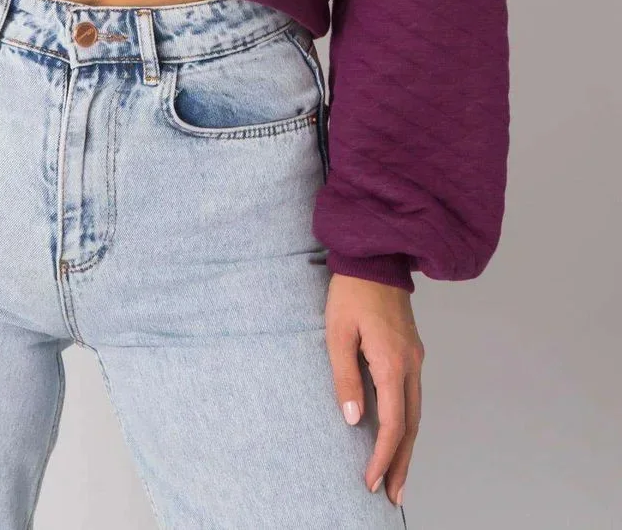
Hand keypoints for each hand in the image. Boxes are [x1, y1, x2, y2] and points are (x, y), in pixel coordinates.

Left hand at [325, 272, 423, 507]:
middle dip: (402, 463)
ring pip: (415, 412)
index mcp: (392, 362)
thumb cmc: (350, 291)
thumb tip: (353, 420)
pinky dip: (407, 422)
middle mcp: (411, 364)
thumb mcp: (337, 333)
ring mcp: (414, 357)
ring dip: (406, 446)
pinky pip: (413, 396)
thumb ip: (345, 378)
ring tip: (397, 477)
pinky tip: (398, 434)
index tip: (370, 481)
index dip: (383, 457)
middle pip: (411, 425)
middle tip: (393, 496)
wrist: (374, 256)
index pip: (393, 424)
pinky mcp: (411, 351)